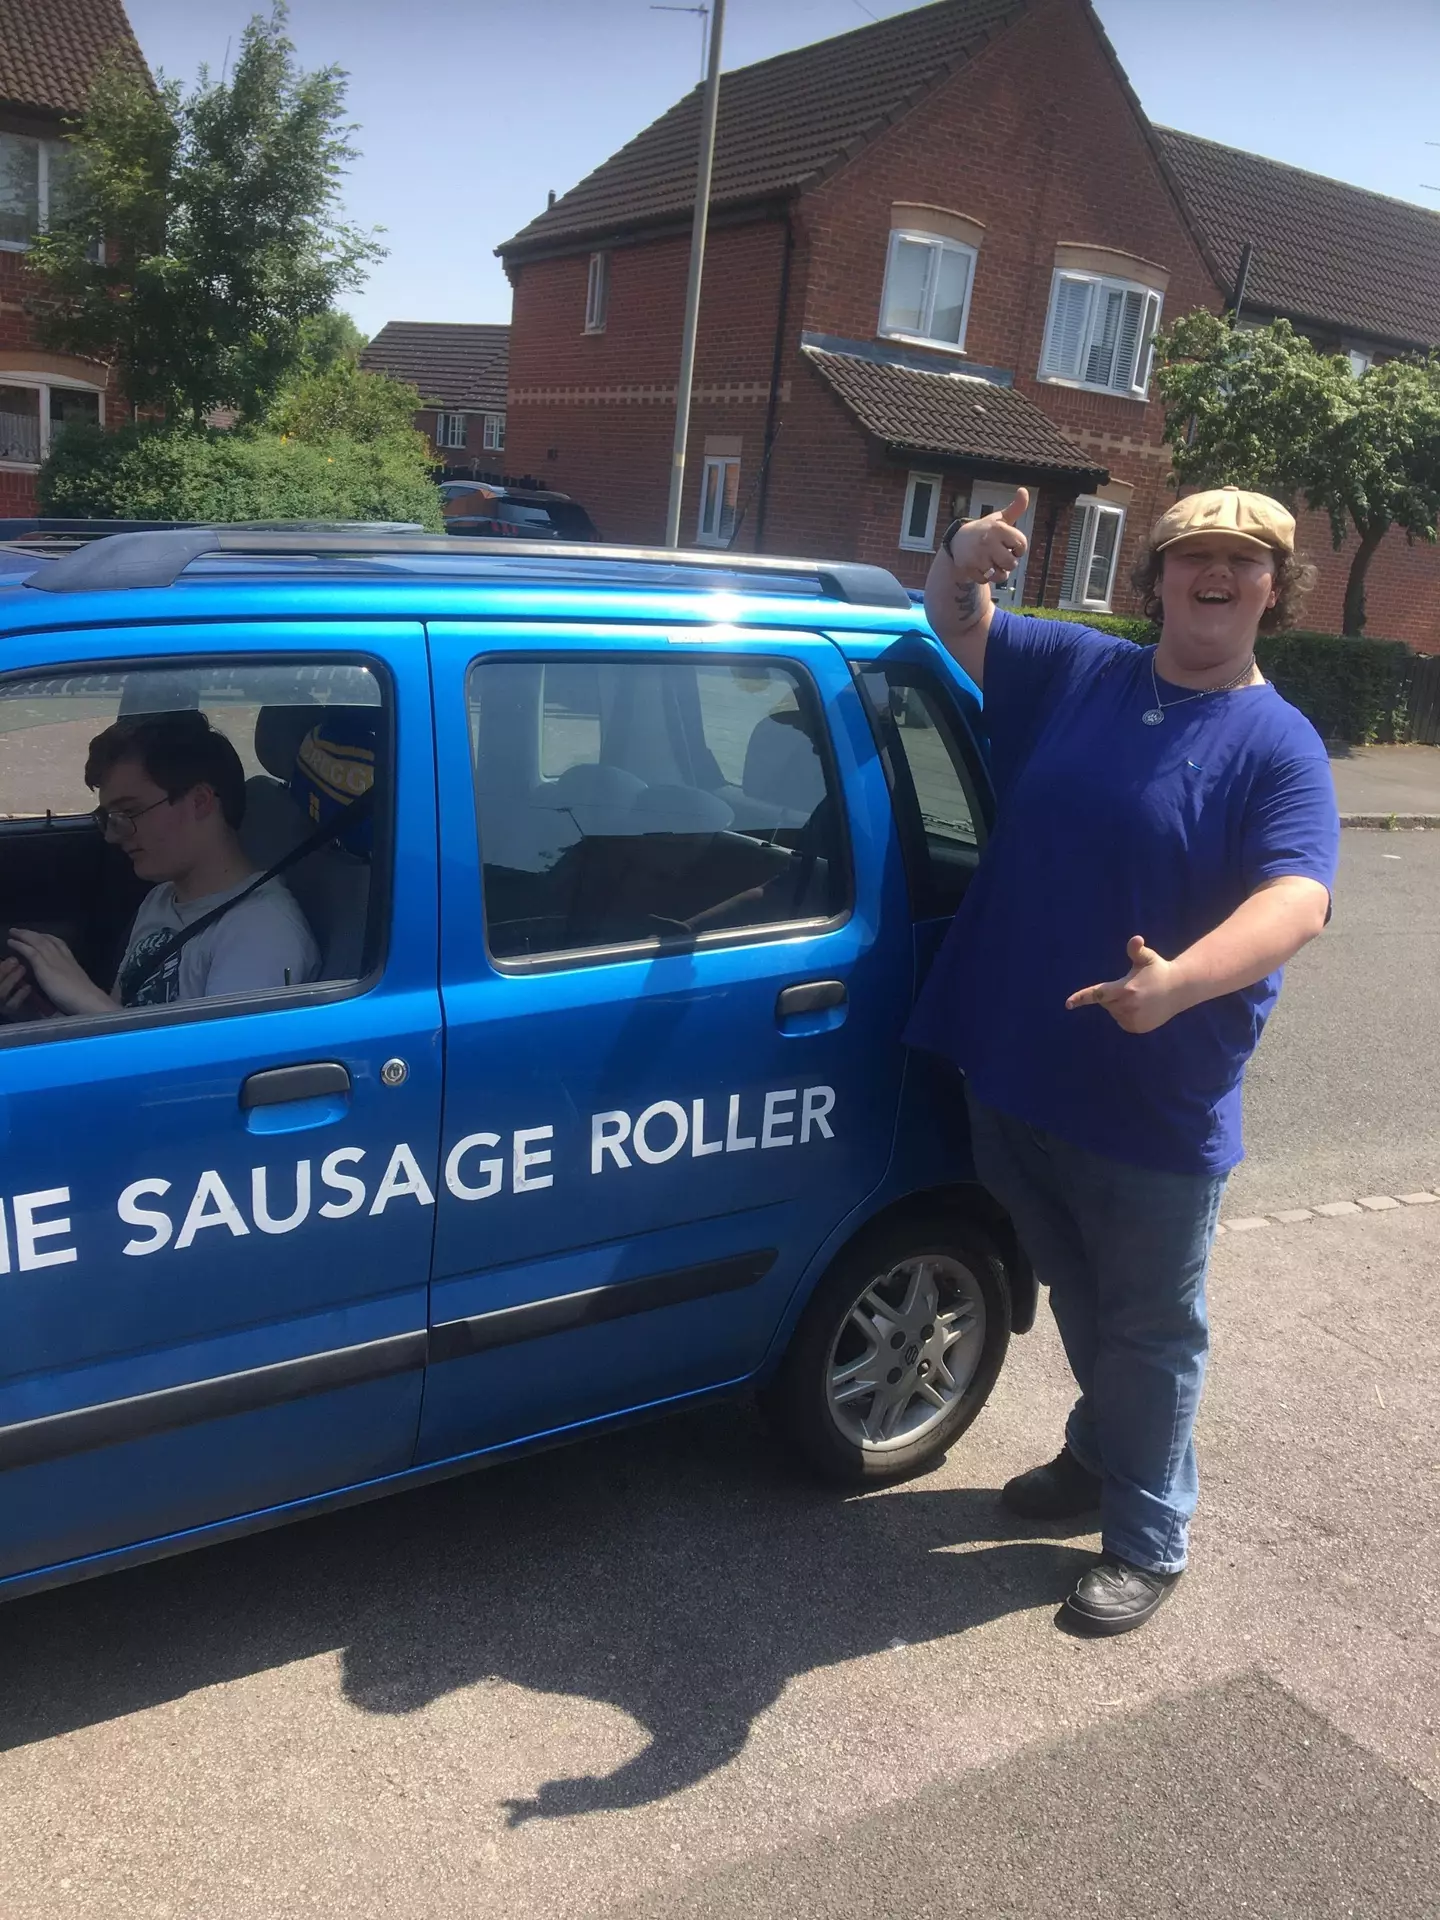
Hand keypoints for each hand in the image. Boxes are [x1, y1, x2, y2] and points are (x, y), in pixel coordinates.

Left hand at [5, 930, 114, 1017]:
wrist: (86, 1000)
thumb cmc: (84, 999)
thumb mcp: (76, 985)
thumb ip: (68, 981)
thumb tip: (63, 983)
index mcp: (71, 962)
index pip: (59, 944)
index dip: (48, 938)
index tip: (41, 935)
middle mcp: (63, 957)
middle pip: (46, 940)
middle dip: (33, 934)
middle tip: (21, 930)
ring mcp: (53, 960)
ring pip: (37, 942)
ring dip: (24, 935)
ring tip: (13, 932)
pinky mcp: (44, 966)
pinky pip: (30, 951)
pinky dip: (20, 945)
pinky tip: (11, 942)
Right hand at [942, 487, 1028, 587]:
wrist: (959, 540)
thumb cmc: (986, 531)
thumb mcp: (1000, 519)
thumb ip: (1016, 508)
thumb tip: (1023, 490)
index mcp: (998, 528)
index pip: (1021, 545)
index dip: (1018, 548)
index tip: (1010, 545)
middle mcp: (987, 541)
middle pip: (1011, 563)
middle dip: (1008, 563)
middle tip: (999, 555)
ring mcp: (977, 555)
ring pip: (999, 575)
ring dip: (998, 573)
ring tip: (991, 562)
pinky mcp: (968, 567)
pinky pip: (985, 581)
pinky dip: (985, 577)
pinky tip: (980, 567)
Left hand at [1065, 935, 1188, 1034]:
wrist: (1179, 990)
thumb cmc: (1158, 970)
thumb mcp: (1147, 958)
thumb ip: (1136, 950)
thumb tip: (1136, 939)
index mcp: (1126, 989)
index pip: (1098, 994)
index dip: (1081, 998)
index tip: (1068, 1004)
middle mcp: (1128, 1007)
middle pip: (1106, 1003)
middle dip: (1112, 995)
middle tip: (1131, 987)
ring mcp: (1133, 1019)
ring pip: (1114, 1013)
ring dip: (1119, 1006)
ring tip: (1139, 997)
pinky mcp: (1137, 1028)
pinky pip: (1122, 1022)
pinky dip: (1126, 1015)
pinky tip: (1141, 1008)